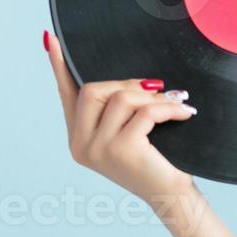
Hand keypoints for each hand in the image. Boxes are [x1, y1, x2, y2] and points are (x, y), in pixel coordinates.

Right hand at [44, 29, 198, 211]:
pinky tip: (184, 114)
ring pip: (121, 99)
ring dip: (153, 98)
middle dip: (128, 84)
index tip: (52, 40)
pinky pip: (145, 113)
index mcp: (78, 138)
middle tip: (158, 91)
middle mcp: (80, 145)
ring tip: (175, 104)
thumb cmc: (155, 162)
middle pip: (94, 90)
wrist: (171, 197)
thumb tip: (132, 81)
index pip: (66, 96)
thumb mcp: (132, 132)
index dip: (60, 68)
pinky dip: (168, 109)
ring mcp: (97, 149)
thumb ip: (120, 108)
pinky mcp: (120, 150)